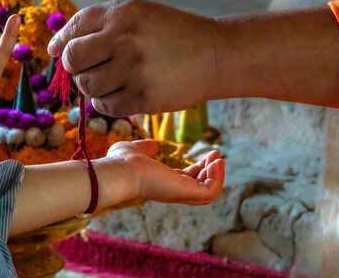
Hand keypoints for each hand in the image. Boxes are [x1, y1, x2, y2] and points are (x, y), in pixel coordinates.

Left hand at [47, 0, 219, 115]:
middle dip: (75, 67)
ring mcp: (134, 70)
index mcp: (122, 14)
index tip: (59, 53)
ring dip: (92, 86)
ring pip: (87, 86)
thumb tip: (54, 49)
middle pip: (73, 60)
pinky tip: (123, 93)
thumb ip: (99, 24)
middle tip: (90, 68)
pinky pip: (105, 107)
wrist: (213, 55)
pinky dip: (107, 103)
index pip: (73, 29)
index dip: (61, 44)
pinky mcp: (143, 98)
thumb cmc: (172, 34)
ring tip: (111, 80)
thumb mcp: (138, 14)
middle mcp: (125, 40)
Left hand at [109, 140, 224, 204]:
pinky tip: (216, 163)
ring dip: (217, 176)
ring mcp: (179, 193)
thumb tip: (153, 144)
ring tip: (220, 159)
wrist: (119, 171)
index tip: (208, 155)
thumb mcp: (136, 150)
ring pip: (207, 193)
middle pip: (199, 187)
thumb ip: (145, 148)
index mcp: (162, 182)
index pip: (187, 180)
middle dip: (211, 172)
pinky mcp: (185, 192)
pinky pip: (209, 191)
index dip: (200, 169)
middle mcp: (172, 191)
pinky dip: (217, 179)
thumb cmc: (122, 162)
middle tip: (217, 155)